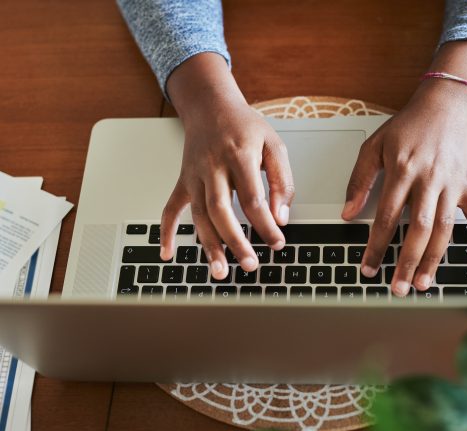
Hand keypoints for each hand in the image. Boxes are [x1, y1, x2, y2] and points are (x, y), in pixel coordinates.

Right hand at [160, 53, 294, 278]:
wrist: (211, 105)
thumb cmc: (245, 127)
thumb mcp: (274, 145)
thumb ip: (282, 181)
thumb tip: (281, 217)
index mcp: (239, 155)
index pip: (252, 198)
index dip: (266, 224)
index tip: (278, 242)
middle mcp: (212, 166)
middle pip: (221, 209)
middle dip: (235, 241)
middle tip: (249, 264)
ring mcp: (194, 175)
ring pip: (198, 215)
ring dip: (208, 245)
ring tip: (219, 271)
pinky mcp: (183, 181)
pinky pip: (171, 208)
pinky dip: (167, 232)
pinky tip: (168, 253)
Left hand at [342, 80, 466, 295]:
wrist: (445, 105)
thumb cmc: (408, 126)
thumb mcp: (375, 146)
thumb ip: (359, 180)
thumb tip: (347, 213)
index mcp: (403, 171)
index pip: (387, 217)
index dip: (376, 246)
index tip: (367, 267)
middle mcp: (429, 180)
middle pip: (418, 229)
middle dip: (406, 262)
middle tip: (398, 288)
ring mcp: (452, 185)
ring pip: (444, 229)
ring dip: (434, 259)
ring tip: (423, 283)